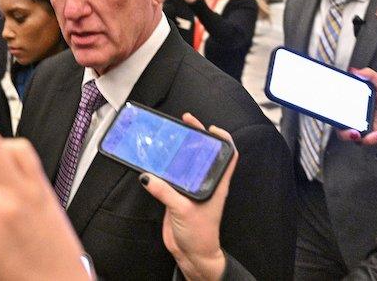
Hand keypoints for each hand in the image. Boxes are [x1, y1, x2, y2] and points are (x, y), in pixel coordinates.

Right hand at [140, 113, 237, 280]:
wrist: (193, 255)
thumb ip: (165, 192)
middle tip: (186, 122)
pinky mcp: (178, 197)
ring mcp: (192, 189)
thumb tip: (148, 177)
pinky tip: (157, 161)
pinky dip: (166, 167)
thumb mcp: (183, 210)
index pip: (227, 155)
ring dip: (181, 150)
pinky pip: (173, 177)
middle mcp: (206, 184)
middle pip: (205, 154)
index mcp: (216, 184)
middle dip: (197, 136)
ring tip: (171, 135)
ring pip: (188, 163)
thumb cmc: (200, 235)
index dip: (222, 138)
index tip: (210, 127)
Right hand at [337, 68, 376, 144]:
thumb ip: (371, 76)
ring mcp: (363, 126)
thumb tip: (355, 71)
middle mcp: (357, 114)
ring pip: (346, 133)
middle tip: (341, 122)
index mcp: (358, 101)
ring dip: (348, 134)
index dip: (331, 103)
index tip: (330, 102)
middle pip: (338, 120)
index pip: (339, 102)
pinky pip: (364, 141)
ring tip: (356, 133)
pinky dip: (369, 139)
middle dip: (336, 123)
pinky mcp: (371, 137)